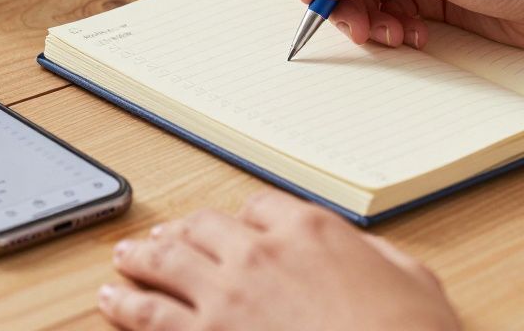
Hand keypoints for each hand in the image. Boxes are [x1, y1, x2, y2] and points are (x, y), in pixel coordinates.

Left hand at [99, 190, 460, 330]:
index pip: (261, 207)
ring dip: (142, 257)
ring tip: (125, 256)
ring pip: (169, 263)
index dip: (245, 218)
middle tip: (167, 236)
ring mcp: (229, 296)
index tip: (238, 226)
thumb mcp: (412, 278)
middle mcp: (261, 254)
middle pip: (206, 227)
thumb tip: (366, 252)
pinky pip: (153, 316)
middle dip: (184, 231)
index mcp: (311, 230)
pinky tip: (112, 299)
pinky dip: (126, 305)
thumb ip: (378, 256)